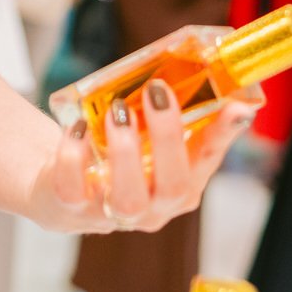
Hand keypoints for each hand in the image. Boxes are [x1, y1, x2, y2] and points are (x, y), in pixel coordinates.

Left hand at [30, 82, 257, 234]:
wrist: (56, 185)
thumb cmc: (113, 155)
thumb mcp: (146, 137)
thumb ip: (174, 114)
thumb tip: (211, 77)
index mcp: (179, 186)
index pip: (207, 161)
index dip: (223, 135)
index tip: (236, 107)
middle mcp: (152, 208)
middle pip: (174, 186)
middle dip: (168, 137)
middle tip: (157, 92)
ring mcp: (112, 215)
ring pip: (129, 198)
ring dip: (126, 151)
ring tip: (117, 110)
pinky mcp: (70, 209)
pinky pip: (73, 190)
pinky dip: (75, 156)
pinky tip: (79, 127)